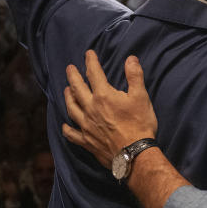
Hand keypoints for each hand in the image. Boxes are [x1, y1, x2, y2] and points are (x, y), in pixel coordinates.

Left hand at [62, 50, 157, 166]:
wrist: (134, 153)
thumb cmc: (140, 124)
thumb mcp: (141, 97)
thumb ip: (134, 76)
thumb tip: (130, 59)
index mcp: (104, 96)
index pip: (94, 74)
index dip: (91, 62)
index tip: (88, 53)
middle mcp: (91, 108)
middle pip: (77, 89)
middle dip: (73, 76)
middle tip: (69, 68)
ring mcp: (86, 125)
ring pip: (71, 108)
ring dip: (68, 97)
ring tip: (66, 90)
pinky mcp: (86, 141)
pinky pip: (72, 134)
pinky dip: (67, 128)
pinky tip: (65, 125)